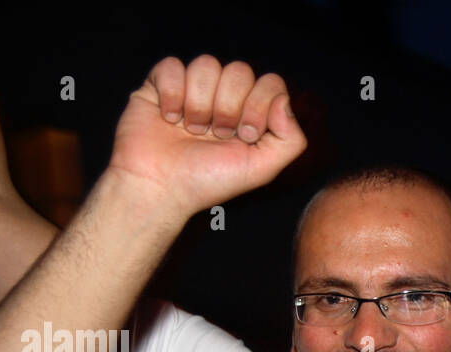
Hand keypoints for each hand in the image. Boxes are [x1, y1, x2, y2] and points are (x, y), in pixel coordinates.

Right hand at [107, 55, 305, 221]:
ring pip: (207, 64)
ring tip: (192, 131)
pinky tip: (169, 118)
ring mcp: (192, 89)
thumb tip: (285, 101)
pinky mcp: (160, 84)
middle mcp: (222, 98)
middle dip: (230, 107)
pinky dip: (172, 94)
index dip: (260, 104)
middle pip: (240, 70)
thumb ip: (290, 140)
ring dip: (201, 104)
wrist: (161, 187)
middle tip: (217, 135)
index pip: (270, 82)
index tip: (245, 134)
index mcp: (249, 113)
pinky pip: (172, 65)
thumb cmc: (209, 181)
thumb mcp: (262, 169)